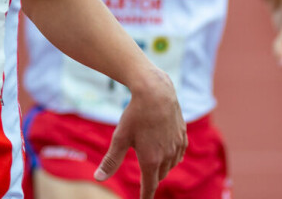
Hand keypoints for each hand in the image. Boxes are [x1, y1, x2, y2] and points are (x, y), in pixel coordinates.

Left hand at [95, 67, 186, 198]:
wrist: (155, 92)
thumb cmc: (135, 115)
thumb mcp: (120, 138)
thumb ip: (111, 161)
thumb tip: (98, 178)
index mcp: (151, 160)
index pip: (150, 186)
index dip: (146, 195)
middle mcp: (167, 156)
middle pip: (160, 176)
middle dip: (152, 179)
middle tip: (145, 179)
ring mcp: (177, 146)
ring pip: (170, 165)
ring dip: (162, 167)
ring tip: (153, 161)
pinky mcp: (183, 135)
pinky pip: (179, 153)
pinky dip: (172, 156)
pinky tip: (166, 150)